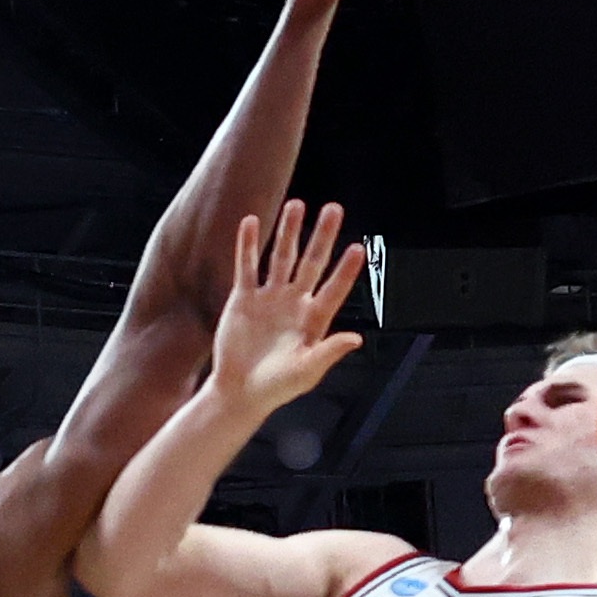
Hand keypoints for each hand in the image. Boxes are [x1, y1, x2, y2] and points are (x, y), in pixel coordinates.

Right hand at [209, 199, 368, 414]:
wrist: (238, 391)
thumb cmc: (277, 387)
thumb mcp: (306, 372)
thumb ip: (329, 352)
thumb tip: (356, 339)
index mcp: (314, 319)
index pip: (335, 288)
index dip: (346, 269)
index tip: (358, 248)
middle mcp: (295, 302)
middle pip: (312, 262)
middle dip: (322, 236)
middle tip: (333, 209)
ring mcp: (270, 297)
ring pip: (282, 257)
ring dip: (289, 231)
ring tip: (296, 204)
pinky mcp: (244, 298)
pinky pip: (247, 266)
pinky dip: (248, 245)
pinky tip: (251, 223)